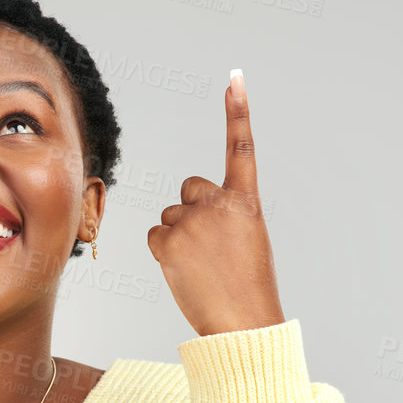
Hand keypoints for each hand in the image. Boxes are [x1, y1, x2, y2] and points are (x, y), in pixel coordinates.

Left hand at [146, 71, 284, 336]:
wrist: (242, 323)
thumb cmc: (248, 286)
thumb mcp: (247, 241)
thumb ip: (224, 216)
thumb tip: (188, 211)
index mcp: (247, 203)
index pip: (241, 149)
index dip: (237, 112)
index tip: (234, 79)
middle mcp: (219, 204)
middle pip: (189, 188)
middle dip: (193, 210)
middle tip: (210, 245)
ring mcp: (192, 221)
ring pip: (170, 216)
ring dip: (179, 235)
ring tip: (201, 265)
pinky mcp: (167, 241)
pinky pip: (154, 236)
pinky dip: (164, 252)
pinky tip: (184, 270)